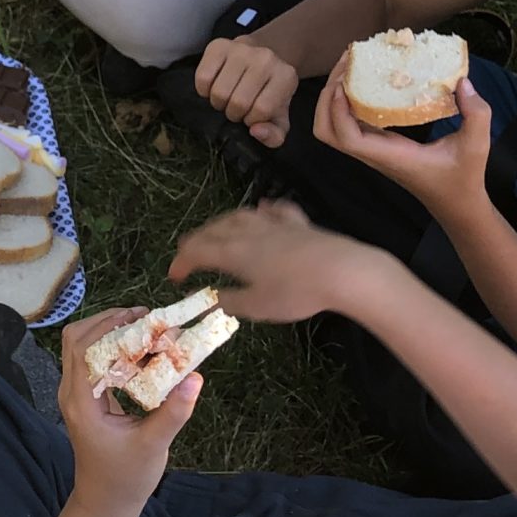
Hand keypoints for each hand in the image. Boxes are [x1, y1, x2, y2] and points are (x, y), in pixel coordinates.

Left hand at [56, 307, 200, 505]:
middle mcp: (71, 392)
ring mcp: (74, 394)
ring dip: (107, 331)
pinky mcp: (84, 398)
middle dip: (107, 321)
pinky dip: (109, 347)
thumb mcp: (154, 445)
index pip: (83, 349)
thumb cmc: (127, 477)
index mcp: (81, 402)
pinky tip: (138, 350)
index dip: (108, 327)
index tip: (140, 317)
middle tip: (144, 317)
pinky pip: (89, 361)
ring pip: (80, 347)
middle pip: (76, 340)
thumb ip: (173, 412)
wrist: (106, 501)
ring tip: (142, 326)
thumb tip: (195, 378)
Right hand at [168, 197, 380, 324]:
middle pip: (214, 229)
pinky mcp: (299, 223)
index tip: (173, 277)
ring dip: (222, 223)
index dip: (181, 263)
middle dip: (196, 240)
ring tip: (216, 230)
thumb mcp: (259, 307)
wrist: (342, 271)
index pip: (197, 252)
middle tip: (187, 252)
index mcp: (233, 251)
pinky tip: (263, 210)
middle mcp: (248, 232)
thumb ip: (233, 302)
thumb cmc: (296, 292)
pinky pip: (274, 212)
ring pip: (239, 216)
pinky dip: (263, 212)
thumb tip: (217, 298)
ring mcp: (274, 224)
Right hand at [193, 38, 298, 147]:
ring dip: (218, 103)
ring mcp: (241, 49)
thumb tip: (255, 131)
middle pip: (238, 101)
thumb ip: (274, 134)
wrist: (261, 58)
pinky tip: (213, 87)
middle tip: (237, 108)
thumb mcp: (278, 118)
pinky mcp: (218, 45)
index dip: (253, 119)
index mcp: (286, 76)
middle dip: (234, 113)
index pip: (262, 109)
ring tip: (226, 99)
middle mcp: (265, 58)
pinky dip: (204, 90)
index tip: (252, 115)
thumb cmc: (269, 93)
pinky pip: (202, 77)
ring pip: (219, 92)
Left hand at [311, 50, 492, 220]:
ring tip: (349, 68)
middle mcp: (374, 154)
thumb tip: (463, 82)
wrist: (456, 204)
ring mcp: (372, 151)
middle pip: (326, 132)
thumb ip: (476, 114)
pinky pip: (349, 124)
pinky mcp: (376, 145)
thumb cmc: (463, 178)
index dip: (338, 111)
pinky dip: (346, 102)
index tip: (345, 84)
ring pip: (333, 129)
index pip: (348, 139)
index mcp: (391, 156)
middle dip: (326, 99)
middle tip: (345, 66)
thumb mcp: (478, 145)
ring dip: (331, 99)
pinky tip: (363, 80)